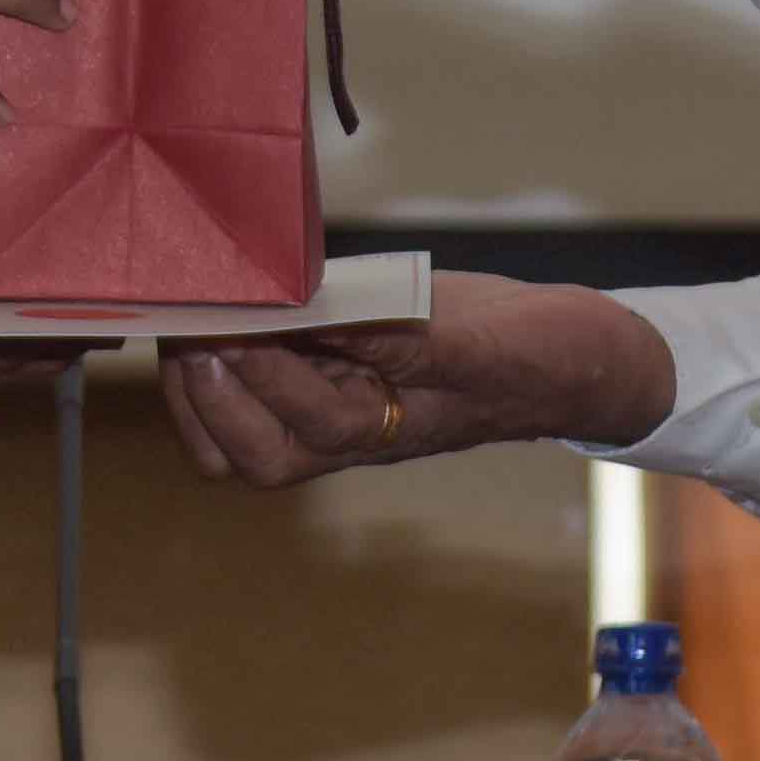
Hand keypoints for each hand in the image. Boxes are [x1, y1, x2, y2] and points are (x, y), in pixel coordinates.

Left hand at [156, 269, 674, 486]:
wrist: (569, 358)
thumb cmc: (536, 357)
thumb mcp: (474, 341)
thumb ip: (402, 339)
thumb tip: (314, 316)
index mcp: (383, 434)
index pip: (304, 425)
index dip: (263, 379)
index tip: (234, 322)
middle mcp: (346, 434)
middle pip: (250, 454)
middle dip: (208, 394)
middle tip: (190, 323)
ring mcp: (334, 407)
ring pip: (240, 433)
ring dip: (203, 385)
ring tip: (191, 319)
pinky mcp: (331, 372)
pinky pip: (260, 383)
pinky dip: (231, 354)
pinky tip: (228, 305)